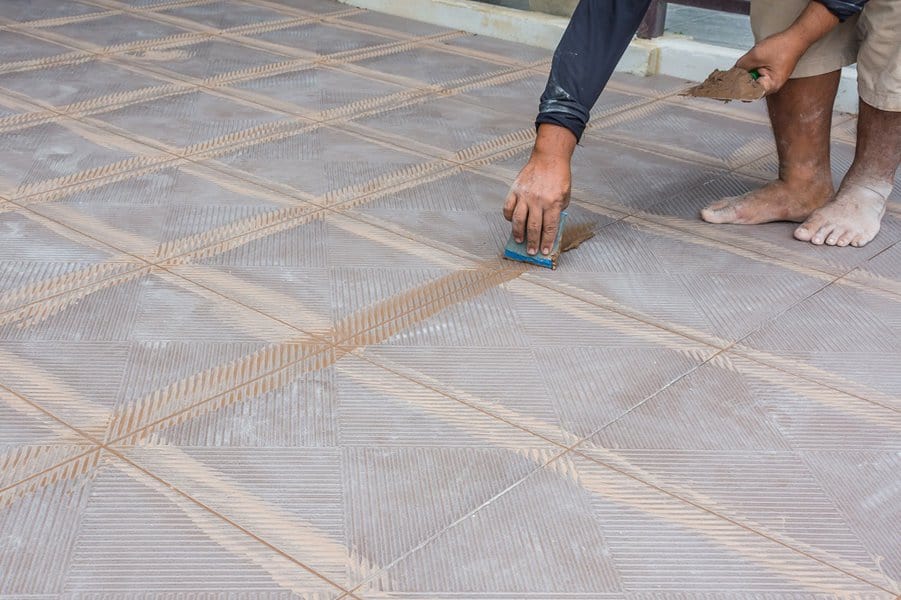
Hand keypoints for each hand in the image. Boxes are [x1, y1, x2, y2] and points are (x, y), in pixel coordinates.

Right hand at [503, 124, 574, 255]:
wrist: (549, 157)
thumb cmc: (559, 176)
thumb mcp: (566, 194)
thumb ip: (558, 210)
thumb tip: (549, 226)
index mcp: (553, 203)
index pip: (550, 228)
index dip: (547, 242)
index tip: (545, 251)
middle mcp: (538, 201)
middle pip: (533, 227)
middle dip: (532, 242)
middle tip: (531, 252)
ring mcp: (525, 196)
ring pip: (518, 220)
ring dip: (518, 233)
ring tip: (519, 241)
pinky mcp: (515, 190)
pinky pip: (508, 207)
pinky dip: (508, 217)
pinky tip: (511, 222)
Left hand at [736, 31, 805, 94]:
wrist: (797, 36)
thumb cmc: (783, 46)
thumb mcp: (756, 55)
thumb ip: (741, 66)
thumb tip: (733, 72)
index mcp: (770, 86)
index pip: (748, 94)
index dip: (737, 89)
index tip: (728, 86)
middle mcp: (772, 86)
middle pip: (750, 89)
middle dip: (741, 80)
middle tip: (733, 74)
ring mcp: (772, 80)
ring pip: (753, 81)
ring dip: (747, 74)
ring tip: (745, 65)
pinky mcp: (772, 73)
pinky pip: (758, 74)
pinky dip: (752, 69)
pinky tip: (752, 62)